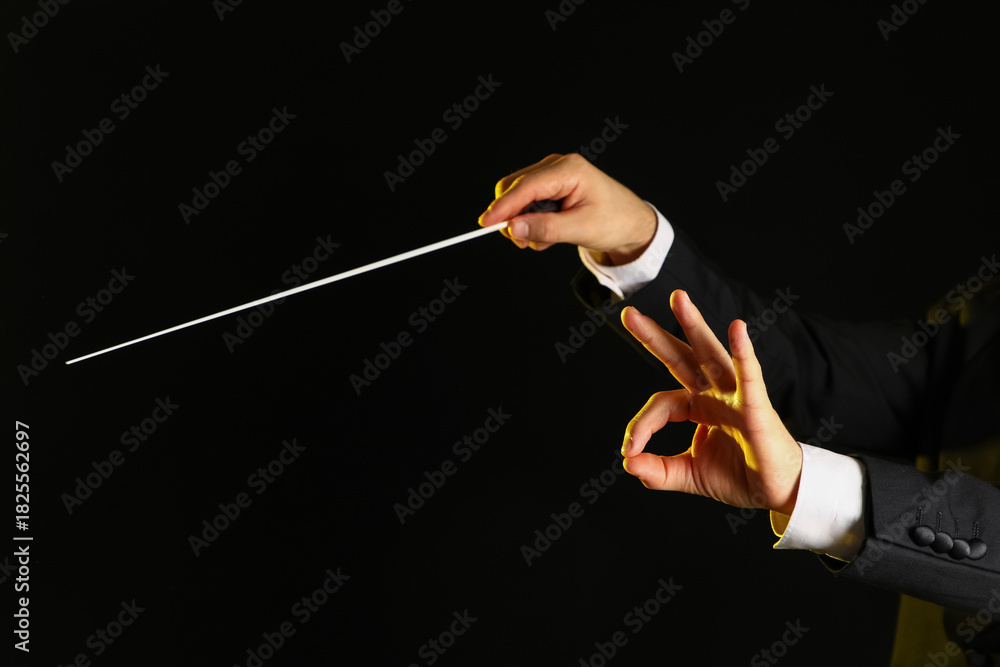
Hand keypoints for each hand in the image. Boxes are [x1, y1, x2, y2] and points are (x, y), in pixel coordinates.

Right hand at [478, 153, 656, 264]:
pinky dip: (532, 223)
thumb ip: (546, 228)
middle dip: (513, 217)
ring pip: (518, 198)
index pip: (525, 186)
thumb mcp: (580, 229)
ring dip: (524, 223)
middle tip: (522, 243)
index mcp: (569, 169)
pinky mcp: (551, 187)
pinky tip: (549, 235)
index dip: (503, 206)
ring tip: (544, 242)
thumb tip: (513, 228)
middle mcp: (557, 167)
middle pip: (515, 188)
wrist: (632, 224)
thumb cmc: (614, 221)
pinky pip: (526, 204)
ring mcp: (553, 175)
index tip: (486, 224)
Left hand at [620, 290, 802, 514]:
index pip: (660, 404)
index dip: (641, 425)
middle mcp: (713, 393)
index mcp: (696, 405)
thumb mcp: (688, 475)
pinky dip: (743, 352)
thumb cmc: (738, 475)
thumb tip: (627, 463)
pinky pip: (749, 375)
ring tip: (677, 298)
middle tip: (628, 313)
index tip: (630, 451)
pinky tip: (737, 328)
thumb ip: (658, 471)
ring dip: (694, 325)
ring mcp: (735, 395)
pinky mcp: (756, 405)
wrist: (777, 491)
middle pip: (679, 357)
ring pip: (710, 354)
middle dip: (654, 335)